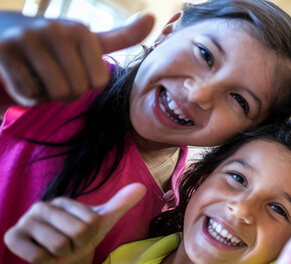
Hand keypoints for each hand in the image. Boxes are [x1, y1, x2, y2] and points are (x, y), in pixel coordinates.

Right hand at [0, 11, 153, 105]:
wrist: (0, 33)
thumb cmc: (52, 45)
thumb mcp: (88, 40)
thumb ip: (122, 36)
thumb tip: (153, 17)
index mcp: (80, 31)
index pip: (98, 81)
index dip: (85, 84)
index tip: (72, 69)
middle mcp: (55, 30)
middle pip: (76, 89)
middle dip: (65, 92)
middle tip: (52, 76)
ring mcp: (27, 39)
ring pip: (54, 92)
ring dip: (46, 95)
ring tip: (38, 77)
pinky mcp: (4, 52)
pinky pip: (28, 93)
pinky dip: (26, 96)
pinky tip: (20, 78)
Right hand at [4, 183, 145, 263]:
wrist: (63, 256)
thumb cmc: (82, 236)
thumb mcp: (102, 220)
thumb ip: (120, 203)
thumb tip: (142, 187)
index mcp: (64, 202)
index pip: (91, 222)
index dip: (91, 235)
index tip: (83, 235)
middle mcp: (42, 207)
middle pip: (77, 232)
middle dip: (79, 245)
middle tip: (72, 245)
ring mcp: (25, 222)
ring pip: (59, 246)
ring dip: (63, 255)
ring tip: (59, 250)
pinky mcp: (13, 238)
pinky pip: (37, 255)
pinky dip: (47, 261)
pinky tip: (45, 255)